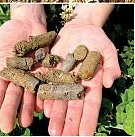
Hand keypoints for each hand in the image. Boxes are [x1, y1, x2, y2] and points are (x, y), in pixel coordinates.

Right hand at [0, 5, 46, 132]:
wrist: (30, 22)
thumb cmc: (9, 31)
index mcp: (4, 72)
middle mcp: (18, 77)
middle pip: (13, 96)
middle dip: (10, 112)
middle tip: (7, 128)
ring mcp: (33, 75)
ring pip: (29, 95)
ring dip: (27, 109)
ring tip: (25, 123)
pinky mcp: (47, 71)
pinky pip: (46, 85)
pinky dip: (45, 97)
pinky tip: (43, 109)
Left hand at [43, 18, 120, 135]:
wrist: (79, 28)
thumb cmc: (97, 40)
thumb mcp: (108, 51)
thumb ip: (111, 66)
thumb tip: (108, 83)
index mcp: (91, 83)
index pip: (90, 105)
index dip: (88, 120)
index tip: (86, 136)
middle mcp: (76, 84)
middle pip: (72, 106)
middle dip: (68, 122)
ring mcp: (62, 78)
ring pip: (58, 99)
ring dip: (55, 115)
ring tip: (52, 130)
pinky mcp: (50, 69)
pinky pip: (46, 85)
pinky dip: (44, 97)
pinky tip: (42, 109)